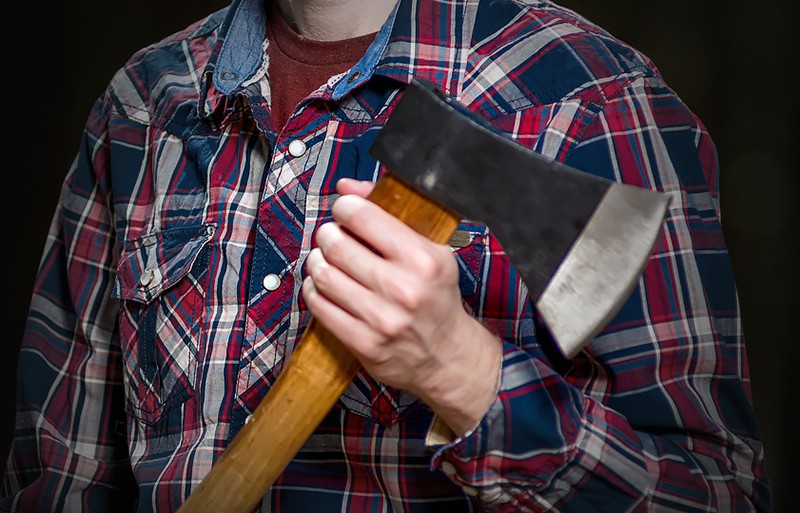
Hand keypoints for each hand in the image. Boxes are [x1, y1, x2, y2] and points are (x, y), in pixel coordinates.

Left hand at [303, 178, 501, 434]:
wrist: (448, 357)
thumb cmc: (436, 298)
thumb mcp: (430, 251)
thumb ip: (390, 215)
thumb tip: (347, 187)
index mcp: (424, 259)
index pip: (364, 217)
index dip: (345, 208)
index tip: (344, 210)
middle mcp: (404, 289)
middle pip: (337, 245)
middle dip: (327, 234)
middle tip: (331, 236)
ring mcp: (382, 319)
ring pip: (324, 274)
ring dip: (317, 261)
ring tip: (325, 259)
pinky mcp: (364, 343)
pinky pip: (320, 306)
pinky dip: (314, 290)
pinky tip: (324, 286)